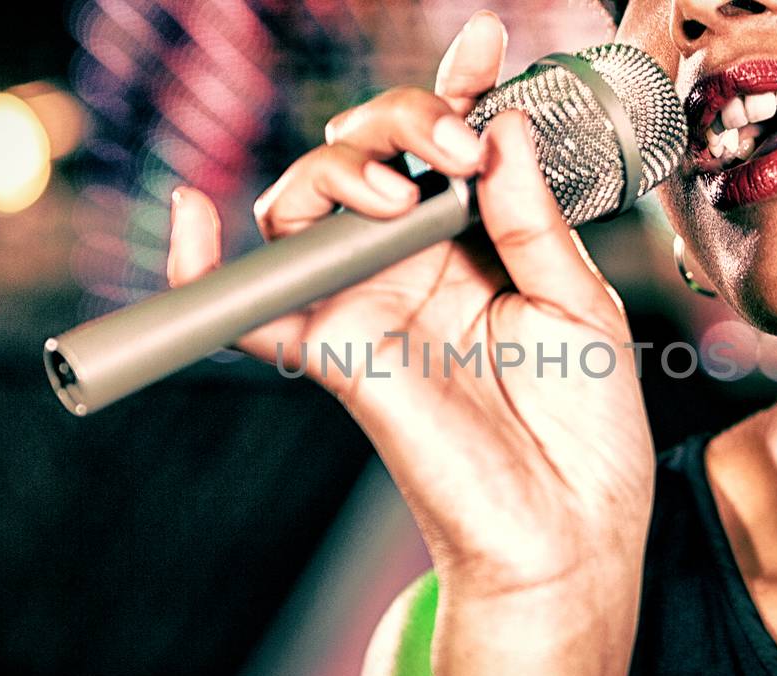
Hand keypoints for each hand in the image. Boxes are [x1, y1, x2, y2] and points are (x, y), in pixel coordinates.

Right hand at [169, 12, 654, 675]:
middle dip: (403, 120)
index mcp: (476, 246)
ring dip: (338, 168)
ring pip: (305, 204)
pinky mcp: (332, 353)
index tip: (481, 44)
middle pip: (365, 156)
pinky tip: (190, 217)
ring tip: (399, 187)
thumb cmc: (586, 427)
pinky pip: (249, 306)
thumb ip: (532, 217)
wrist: (570, 527)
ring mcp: (367, 305)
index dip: (452, 91)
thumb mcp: (581, 303)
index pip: (446, 149)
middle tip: (458, 144)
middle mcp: (413, 266)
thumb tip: (499, 129)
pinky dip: (202, 267)